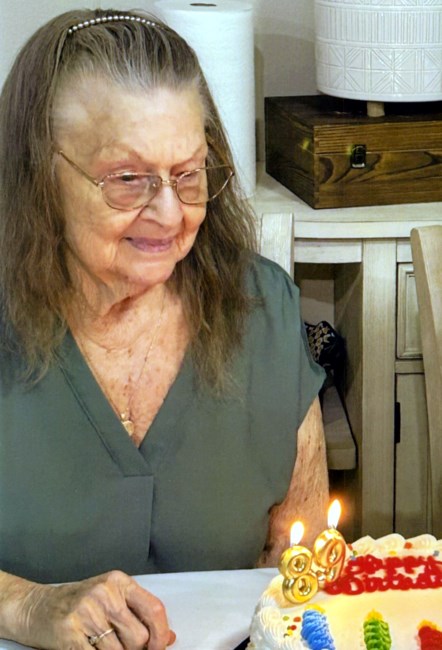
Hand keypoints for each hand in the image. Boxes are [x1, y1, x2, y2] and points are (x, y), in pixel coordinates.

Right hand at [17, 570, 175, 648]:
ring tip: (101, 646)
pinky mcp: (70, 632)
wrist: (35, 606)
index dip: (161, 635)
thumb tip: (168, 637)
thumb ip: (138, 614)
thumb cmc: (75, 603)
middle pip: (139, 637)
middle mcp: (104, 593)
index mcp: (118, 582)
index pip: (154, 609)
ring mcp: (86, 612)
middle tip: (123, 647)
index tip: (160, 647)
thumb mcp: (110, 599)